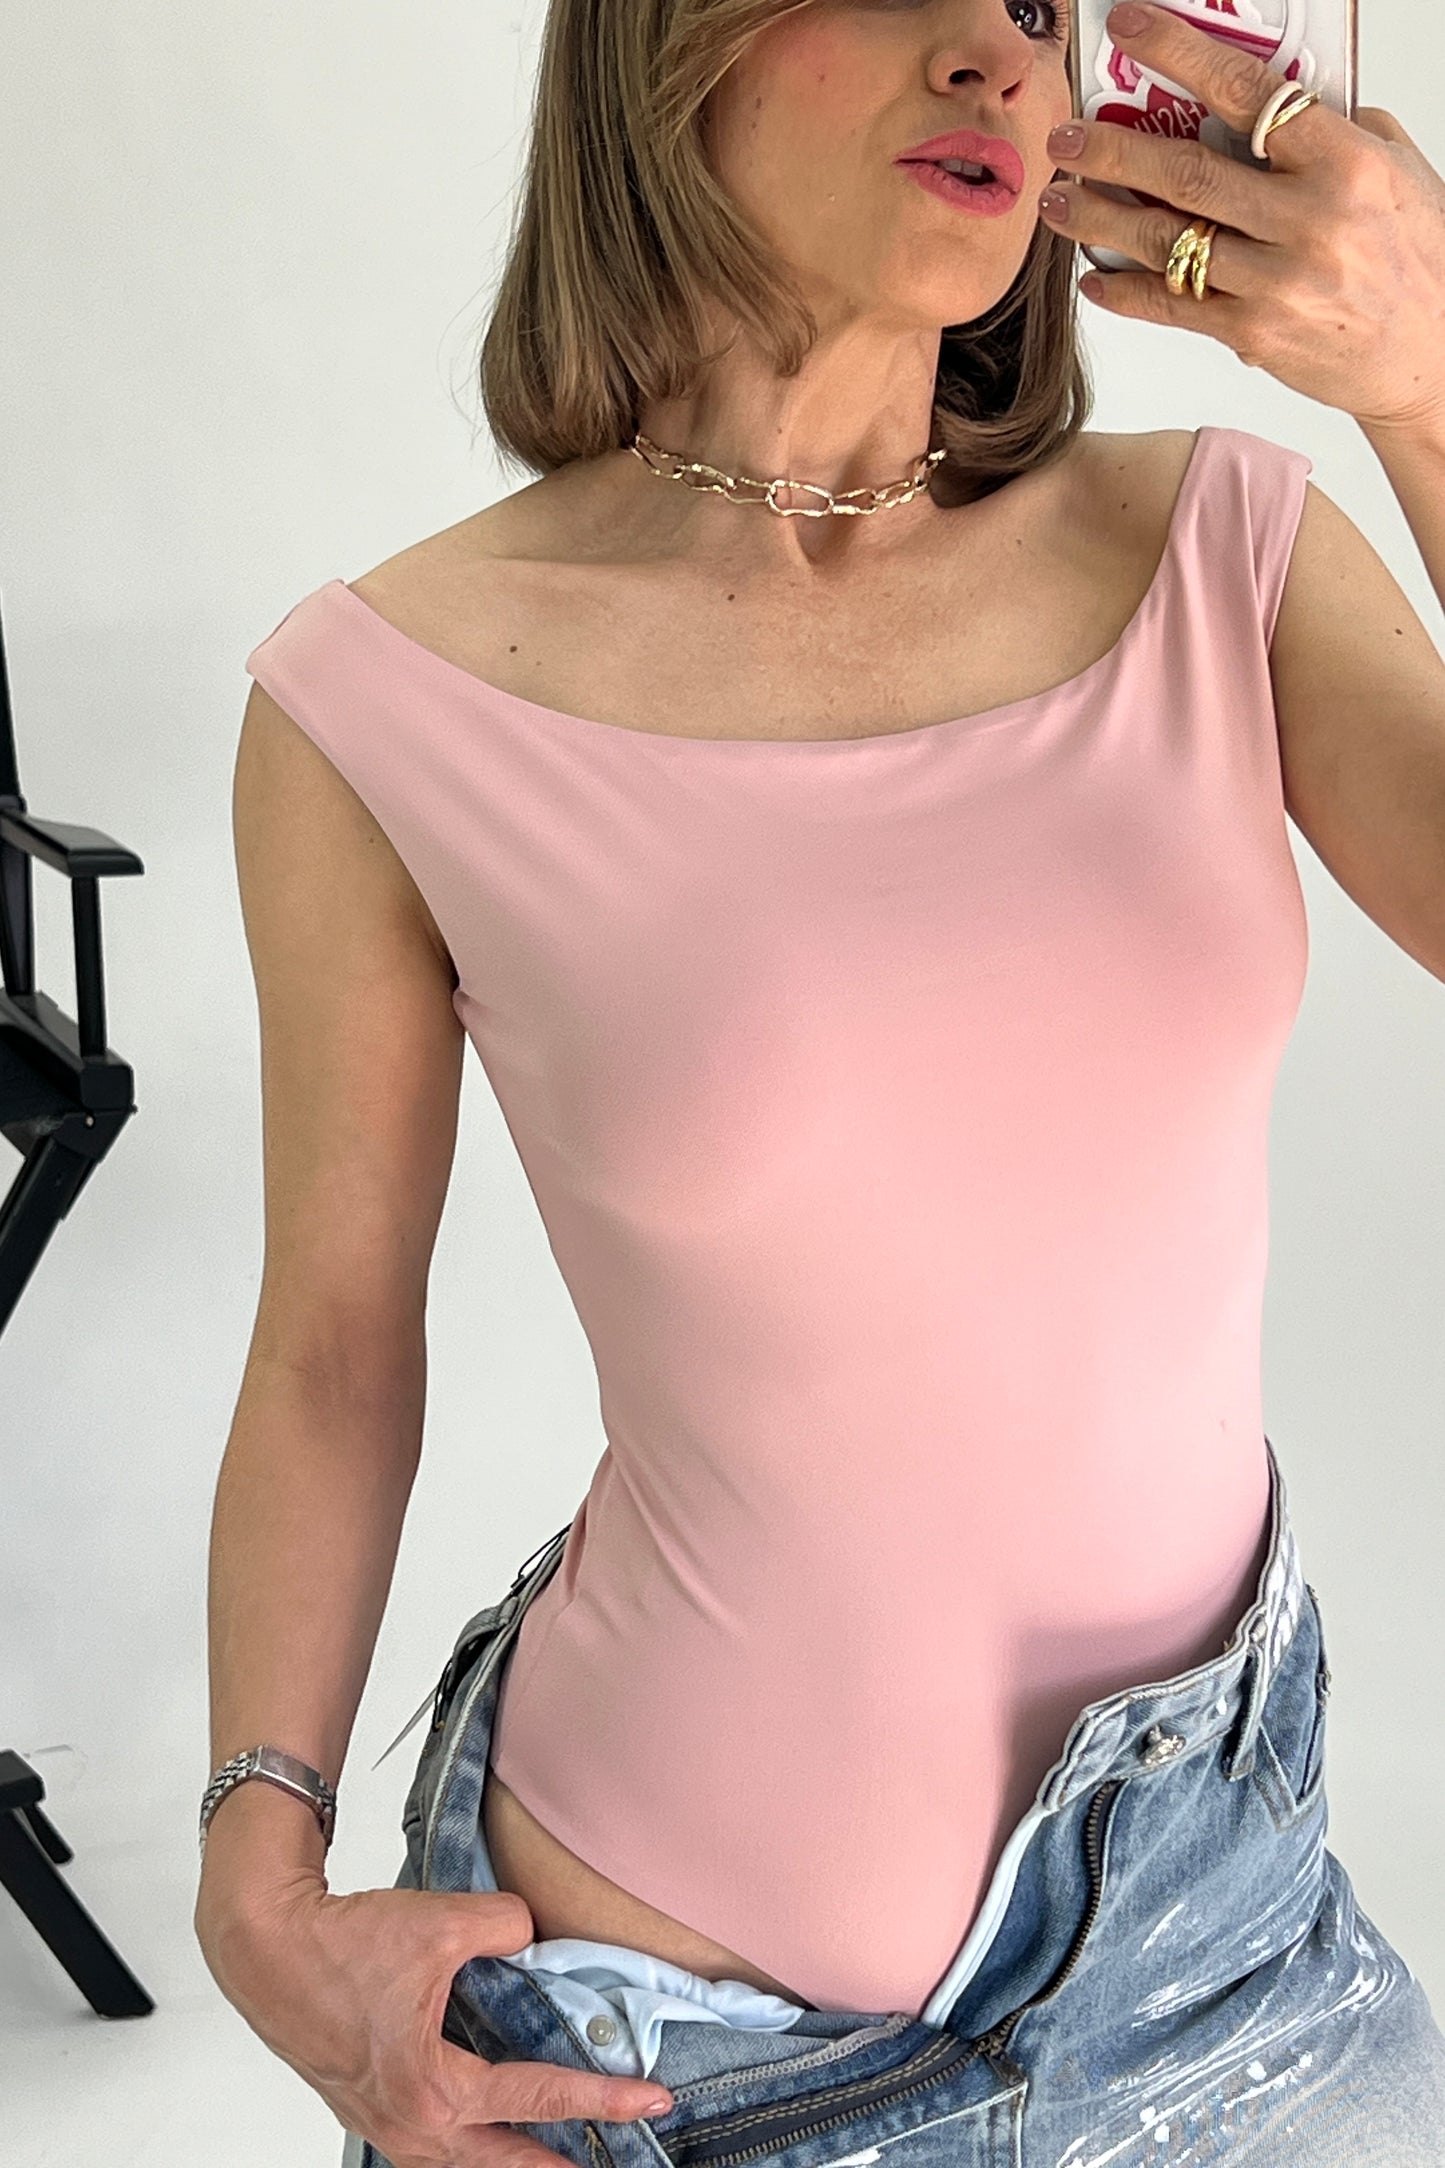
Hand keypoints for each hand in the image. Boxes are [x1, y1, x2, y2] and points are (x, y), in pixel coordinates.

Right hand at [196, 1872, 674, 2167]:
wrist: (266, 1948)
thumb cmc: (339, 1945)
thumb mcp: (441, 1923)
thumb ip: (505, 1926)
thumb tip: (531, 1936)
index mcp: (432, 2091)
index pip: (537, 2100)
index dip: (602, 2098)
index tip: (651, 2099)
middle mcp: (410, 2125)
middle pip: (504, 2162)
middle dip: (560, 2163)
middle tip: (618, 2157)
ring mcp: (386, 2124)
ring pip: (466, 2159)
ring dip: (513, 2155)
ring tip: (560, 2150)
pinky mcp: (370, 2107)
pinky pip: (434, 2141)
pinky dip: (472, 2139)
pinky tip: (488, 2125)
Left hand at [1035, 0, 1444, 433]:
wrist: (1430, 351)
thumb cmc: (1413, 256)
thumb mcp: (1393, 169)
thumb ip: (1330, 131)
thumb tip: (1258, 100)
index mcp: (1344, 161)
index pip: (1246, 91)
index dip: (1179, 54)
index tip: (1131, 28)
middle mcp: (1309, 219)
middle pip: (1186, 173)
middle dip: (1111, 151)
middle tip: (1065, 137)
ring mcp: (1278, 282)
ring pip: (1168, 241)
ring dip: (1101, 218)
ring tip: (1059, 201)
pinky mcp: (1255, 335)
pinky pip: (1173, 306)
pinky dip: (1126, 291)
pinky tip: (1093, 276)